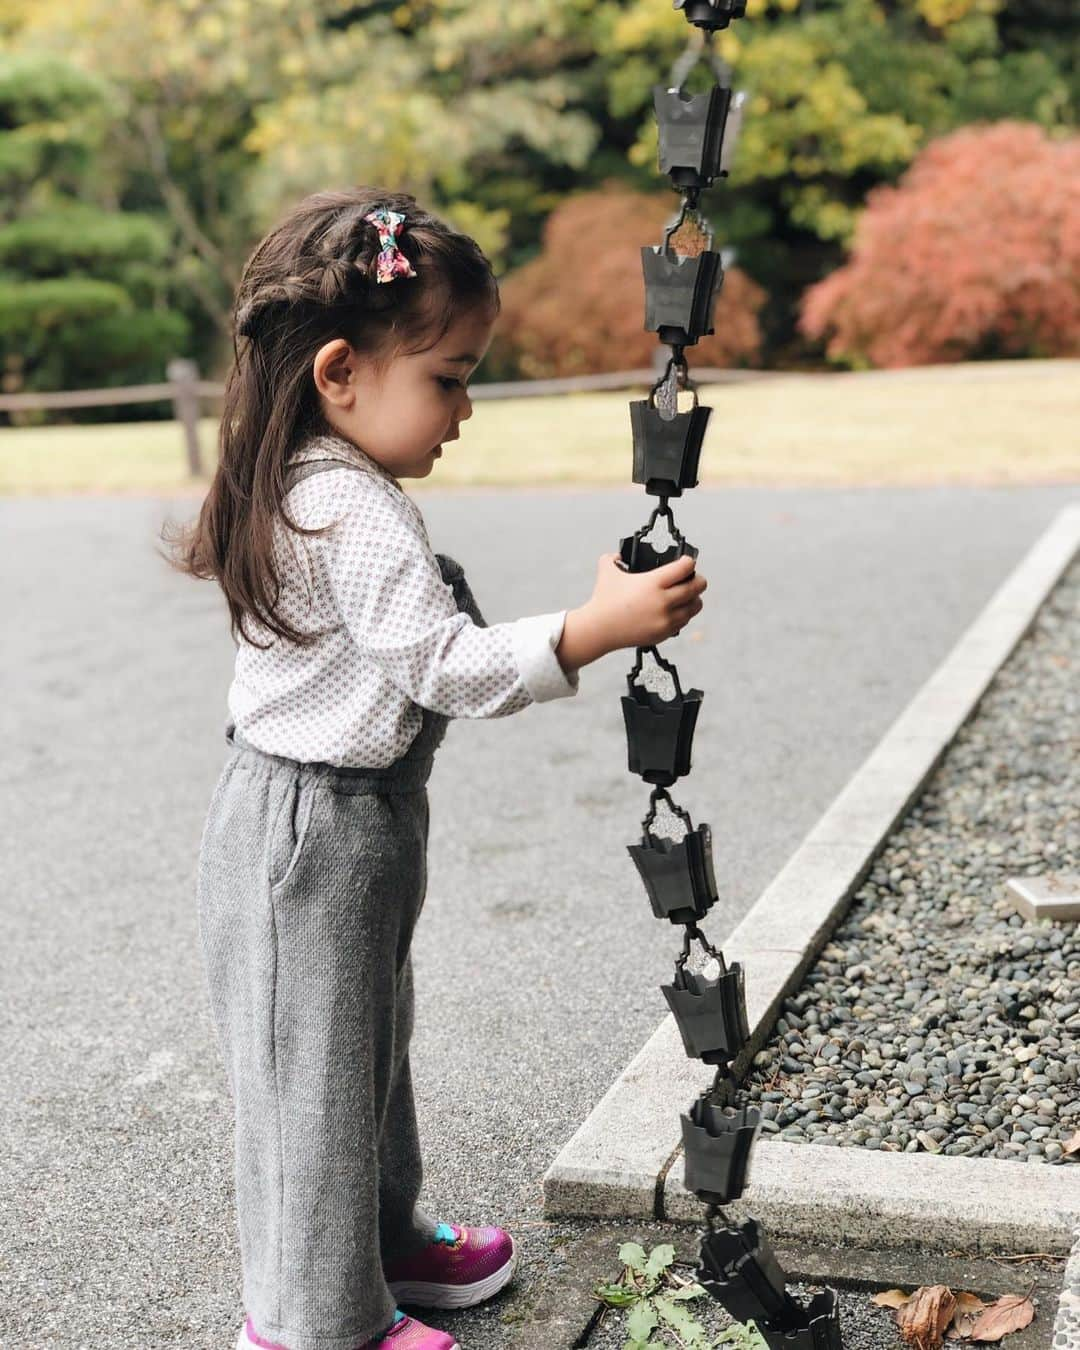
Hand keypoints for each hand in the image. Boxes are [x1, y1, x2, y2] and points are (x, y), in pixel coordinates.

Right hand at [584, 551, 706, 654]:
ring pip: (694, 606)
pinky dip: (685, 613)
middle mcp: (663, 601)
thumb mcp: (607, 571)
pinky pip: (684, 621)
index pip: (685, 568)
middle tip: (696, 577)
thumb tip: (618, 555)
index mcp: (653, 582)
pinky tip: (681, 609)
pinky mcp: (664, 632)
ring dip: (695, 598)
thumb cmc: (604, 600)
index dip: (689, 562)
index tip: (688, 561)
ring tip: (691, 595)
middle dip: (698, 579)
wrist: (599, 629)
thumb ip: (613, 558)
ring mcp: (666, 618)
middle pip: (696, 587)